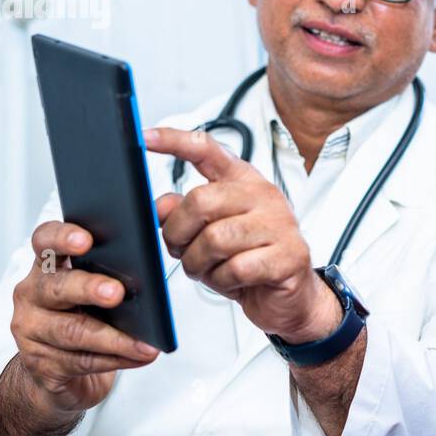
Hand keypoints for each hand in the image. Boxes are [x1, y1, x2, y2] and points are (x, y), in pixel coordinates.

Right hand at [10, 220, 159, 420]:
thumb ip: (114, 272)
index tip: (86, 240)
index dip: (62, 237)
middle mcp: (33, 293)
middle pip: (58, 287)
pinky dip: (115, 359)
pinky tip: (138, 356)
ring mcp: (32, 330)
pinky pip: (81, 361)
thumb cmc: (86, 318)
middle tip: (117, 293)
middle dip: (90, 288)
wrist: (60, 374)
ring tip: (145, 343)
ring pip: (73, 331)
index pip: (46, 241)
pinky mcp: (41, 363)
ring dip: (114, 338)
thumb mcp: (95, 290)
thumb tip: (151, 268)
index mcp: (48, 266)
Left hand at [144, 127, 342, 343]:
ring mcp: (280, 225)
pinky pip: (236, 268)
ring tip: (207, 269)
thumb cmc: (249, 261)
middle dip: (179, 233)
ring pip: (215, 239)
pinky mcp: (288, 256)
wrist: (290, 297)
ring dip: (199, 263)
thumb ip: (184, 215)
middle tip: (181, 249)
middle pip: (201, 201)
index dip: (173, 141)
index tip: (145, 138)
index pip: (207, 149)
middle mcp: (263, 195)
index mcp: (242, 181)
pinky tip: (230, 280)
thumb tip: (162, 206)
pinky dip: (222, 281)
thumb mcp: (208, 234)